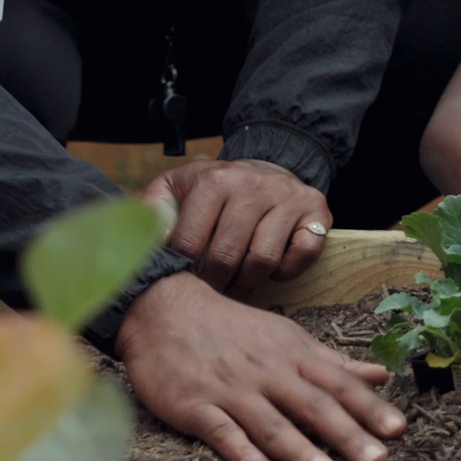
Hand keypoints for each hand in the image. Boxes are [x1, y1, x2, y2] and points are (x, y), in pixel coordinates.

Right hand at [116, 273, 405, 460]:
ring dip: (301, 449)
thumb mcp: (288, 337)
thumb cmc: (235, 328)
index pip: (339, 383)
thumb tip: (381, 374)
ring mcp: (233, 389)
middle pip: (313, 404)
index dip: (369, 406)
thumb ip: (333, 360)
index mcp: (293, 354)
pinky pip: (223, 432)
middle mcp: (269, 372)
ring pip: (272, 422)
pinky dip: (243, 453)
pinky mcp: (196, 405)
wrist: (166, 310)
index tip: (398, 429)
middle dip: (347, 433)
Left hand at [144, 159, 330, 295]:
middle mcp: (253, 184)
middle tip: (210, 293)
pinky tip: (273, 268)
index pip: (188, 243)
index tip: (180, 284)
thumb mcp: (177, 187)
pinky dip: (287, 270)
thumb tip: (143, 242)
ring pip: (262, 260)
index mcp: (215, 179)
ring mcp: (288, 197)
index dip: (181, 273)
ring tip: (236, 284)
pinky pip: (302, 254)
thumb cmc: (216, 189)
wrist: (269, 167)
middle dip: (214, 284)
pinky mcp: (317, 212)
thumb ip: (153, 210)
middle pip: (226, 256)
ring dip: (247, 282)